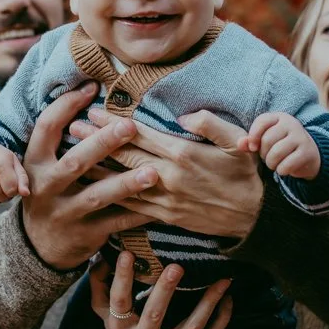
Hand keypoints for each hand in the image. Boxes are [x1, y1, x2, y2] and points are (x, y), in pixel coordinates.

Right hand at [20, 84, 157, 270]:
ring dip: (126, 184)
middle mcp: (46, 187)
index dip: (66, 106)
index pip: (46, 127)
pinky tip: (162, 204)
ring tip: (153, 172)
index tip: (92, 87)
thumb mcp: (43, 164)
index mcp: (35, 162)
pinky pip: (116, 222)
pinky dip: (139, 213)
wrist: (38, 245)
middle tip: (130, 126)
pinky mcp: (85, 234)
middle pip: (75, 162)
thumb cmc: (51, 190)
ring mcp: (65, 213)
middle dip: (102, 143)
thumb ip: (61, 136)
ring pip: (97, 196)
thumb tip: (90, 89)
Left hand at [71, 108, 263, 238]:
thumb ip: (211, 123)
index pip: (140, 134)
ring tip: (74, 156)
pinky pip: (133, 206)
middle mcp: (170, 177)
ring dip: (97, 168)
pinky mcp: (166, 217)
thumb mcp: (237, 141)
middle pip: (124, 156)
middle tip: (72, 129)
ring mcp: (166, 200)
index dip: (113, 123)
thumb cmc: (246, 174)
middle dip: (96, 142)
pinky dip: (112, 195)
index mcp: (184, 153)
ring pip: (123, 182)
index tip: (93, 112)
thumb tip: (185, 114)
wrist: (257, 217)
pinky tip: (95, 188)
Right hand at [89, 253, 232, 328]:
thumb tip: (100, 258)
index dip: (122, 279)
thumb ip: (100, 286)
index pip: (119, 302)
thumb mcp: (105, 314)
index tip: (128, 254)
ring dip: (207, 303)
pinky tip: (228, 300)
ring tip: (221, 281)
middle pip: (153, 316)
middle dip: (165, 292)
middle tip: (176, 267)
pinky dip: (221, 320)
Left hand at [245, 112, 319, 178]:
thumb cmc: (281, 146)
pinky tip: (284, 169)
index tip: (253, 148)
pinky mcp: (307, 152)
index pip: (261, 121)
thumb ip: (251, 141)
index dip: (253, 136)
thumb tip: (240, 144)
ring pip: (276, 153)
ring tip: (274, 164)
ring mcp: (301, 137)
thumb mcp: (266, 141)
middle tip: (268, 157)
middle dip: (264, 154)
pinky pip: (286, 165)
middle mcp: (291, 124)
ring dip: (271, 164)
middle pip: (267, 140)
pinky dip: (282, 170)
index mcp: (279, 117)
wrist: (308, 155)